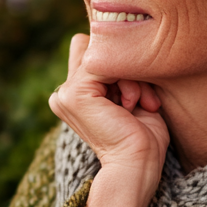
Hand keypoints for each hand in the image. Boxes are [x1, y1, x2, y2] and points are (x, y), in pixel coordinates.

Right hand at [49, 34, 168, 206]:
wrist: (138, 167)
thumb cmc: (142, 139)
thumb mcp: (131, 95)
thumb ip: (118, 71)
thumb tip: (114, 39)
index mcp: (74, 96)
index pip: (96, 53)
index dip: (123, 65)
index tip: (141, 94)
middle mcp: (64, 94)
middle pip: (100, 50)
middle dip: (127, 68)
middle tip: (142, 99)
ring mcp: (65, 94)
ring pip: (105, 55)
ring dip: (130, 77)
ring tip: (138, 104)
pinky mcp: (74, 94)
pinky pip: (104, 63)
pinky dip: (126, 80)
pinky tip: (130, 105)